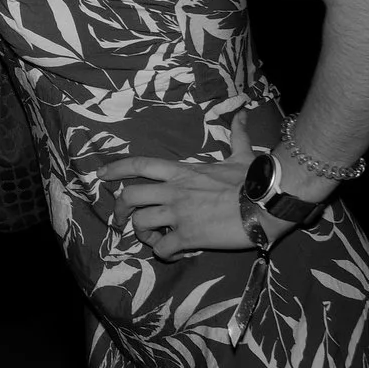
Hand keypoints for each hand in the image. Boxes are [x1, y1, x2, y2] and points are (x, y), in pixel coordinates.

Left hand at [93, 110, 267, 259]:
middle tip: (124, 220)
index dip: (116, 169)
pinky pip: (162, 249)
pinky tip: (174, 253)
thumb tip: (242, 113)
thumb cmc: (254, 180)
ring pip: (140, 224)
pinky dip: (163, 253)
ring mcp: (178, 214)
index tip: (101, 176)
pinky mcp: (188, 237)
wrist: (267, 204)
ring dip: (142, 234)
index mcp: (181, 171)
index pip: (140, 164)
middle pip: (129, 196)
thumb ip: (236, 135)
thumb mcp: (241, 155)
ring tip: (155, 238)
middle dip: (120, 209)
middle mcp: (174, 191)